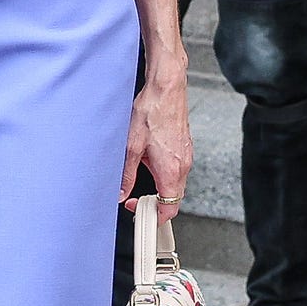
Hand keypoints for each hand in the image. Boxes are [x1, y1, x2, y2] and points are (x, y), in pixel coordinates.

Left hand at [120, 56, 191, 225]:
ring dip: (159, 188)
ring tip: (140, 183)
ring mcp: (186, 156)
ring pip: (175, 184)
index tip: (139, 212)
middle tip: (135, 200)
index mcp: (171, 171)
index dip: (154, 216)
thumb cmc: (151, 112)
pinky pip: (177, 170)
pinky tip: (150, 164)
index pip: (170, 208)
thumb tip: (120, 192)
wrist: (166, 89)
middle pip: (174, 199)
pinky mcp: (184, 147)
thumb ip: (126, 175)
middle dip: (155, 204)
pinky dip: (165, 175)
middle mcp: (183, 166)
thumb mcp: (131, 147)